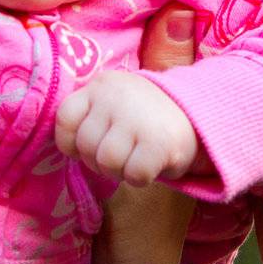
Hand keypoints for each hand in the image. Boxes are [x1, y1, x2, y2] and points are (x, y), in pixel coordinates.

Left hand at [56, 72, 198, 186]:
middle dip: (100, 161)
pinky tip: (153, 164)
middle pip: (86, 146)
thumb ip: (90, 117)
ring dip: (121, 171)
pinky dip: (141, 178)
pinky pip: (133, 175)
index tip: (91, 145)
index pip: (65, 117)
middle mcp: (115, 96)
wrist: (198, 115)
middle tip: (123, 153)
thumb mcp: (114, 104)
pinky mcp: (158, 141)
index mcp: (101, 85)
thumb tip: (68, 149)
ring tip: (136, 158)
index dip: (71, 142)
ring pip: (107, 163)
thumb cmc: (146, 118)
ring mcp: (136, 117)